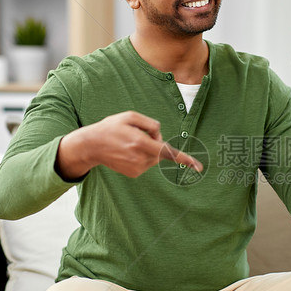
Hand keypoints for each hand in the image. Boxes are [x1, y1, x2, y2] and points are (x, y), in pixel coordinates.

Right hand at [56, 111, 202, 179]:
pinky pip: (147, 163)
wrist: (92, 146)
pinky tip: (127, 152)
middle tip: (138, 134)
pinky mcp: (134, 173)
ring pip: (154, 157)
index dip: (185, 159)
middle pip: (161, 150)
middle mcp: (139, 158)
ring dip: (148, 149)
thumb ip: (150, 123)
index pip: (167, 151)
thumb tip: (159, 137)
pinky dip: (142, 156)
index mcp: (139, 143)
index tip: (199, 167)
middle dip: (156, 142)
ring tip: (129, 143)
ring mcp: (136, 168)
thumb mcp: (130, 116)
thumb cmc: (111, 127)